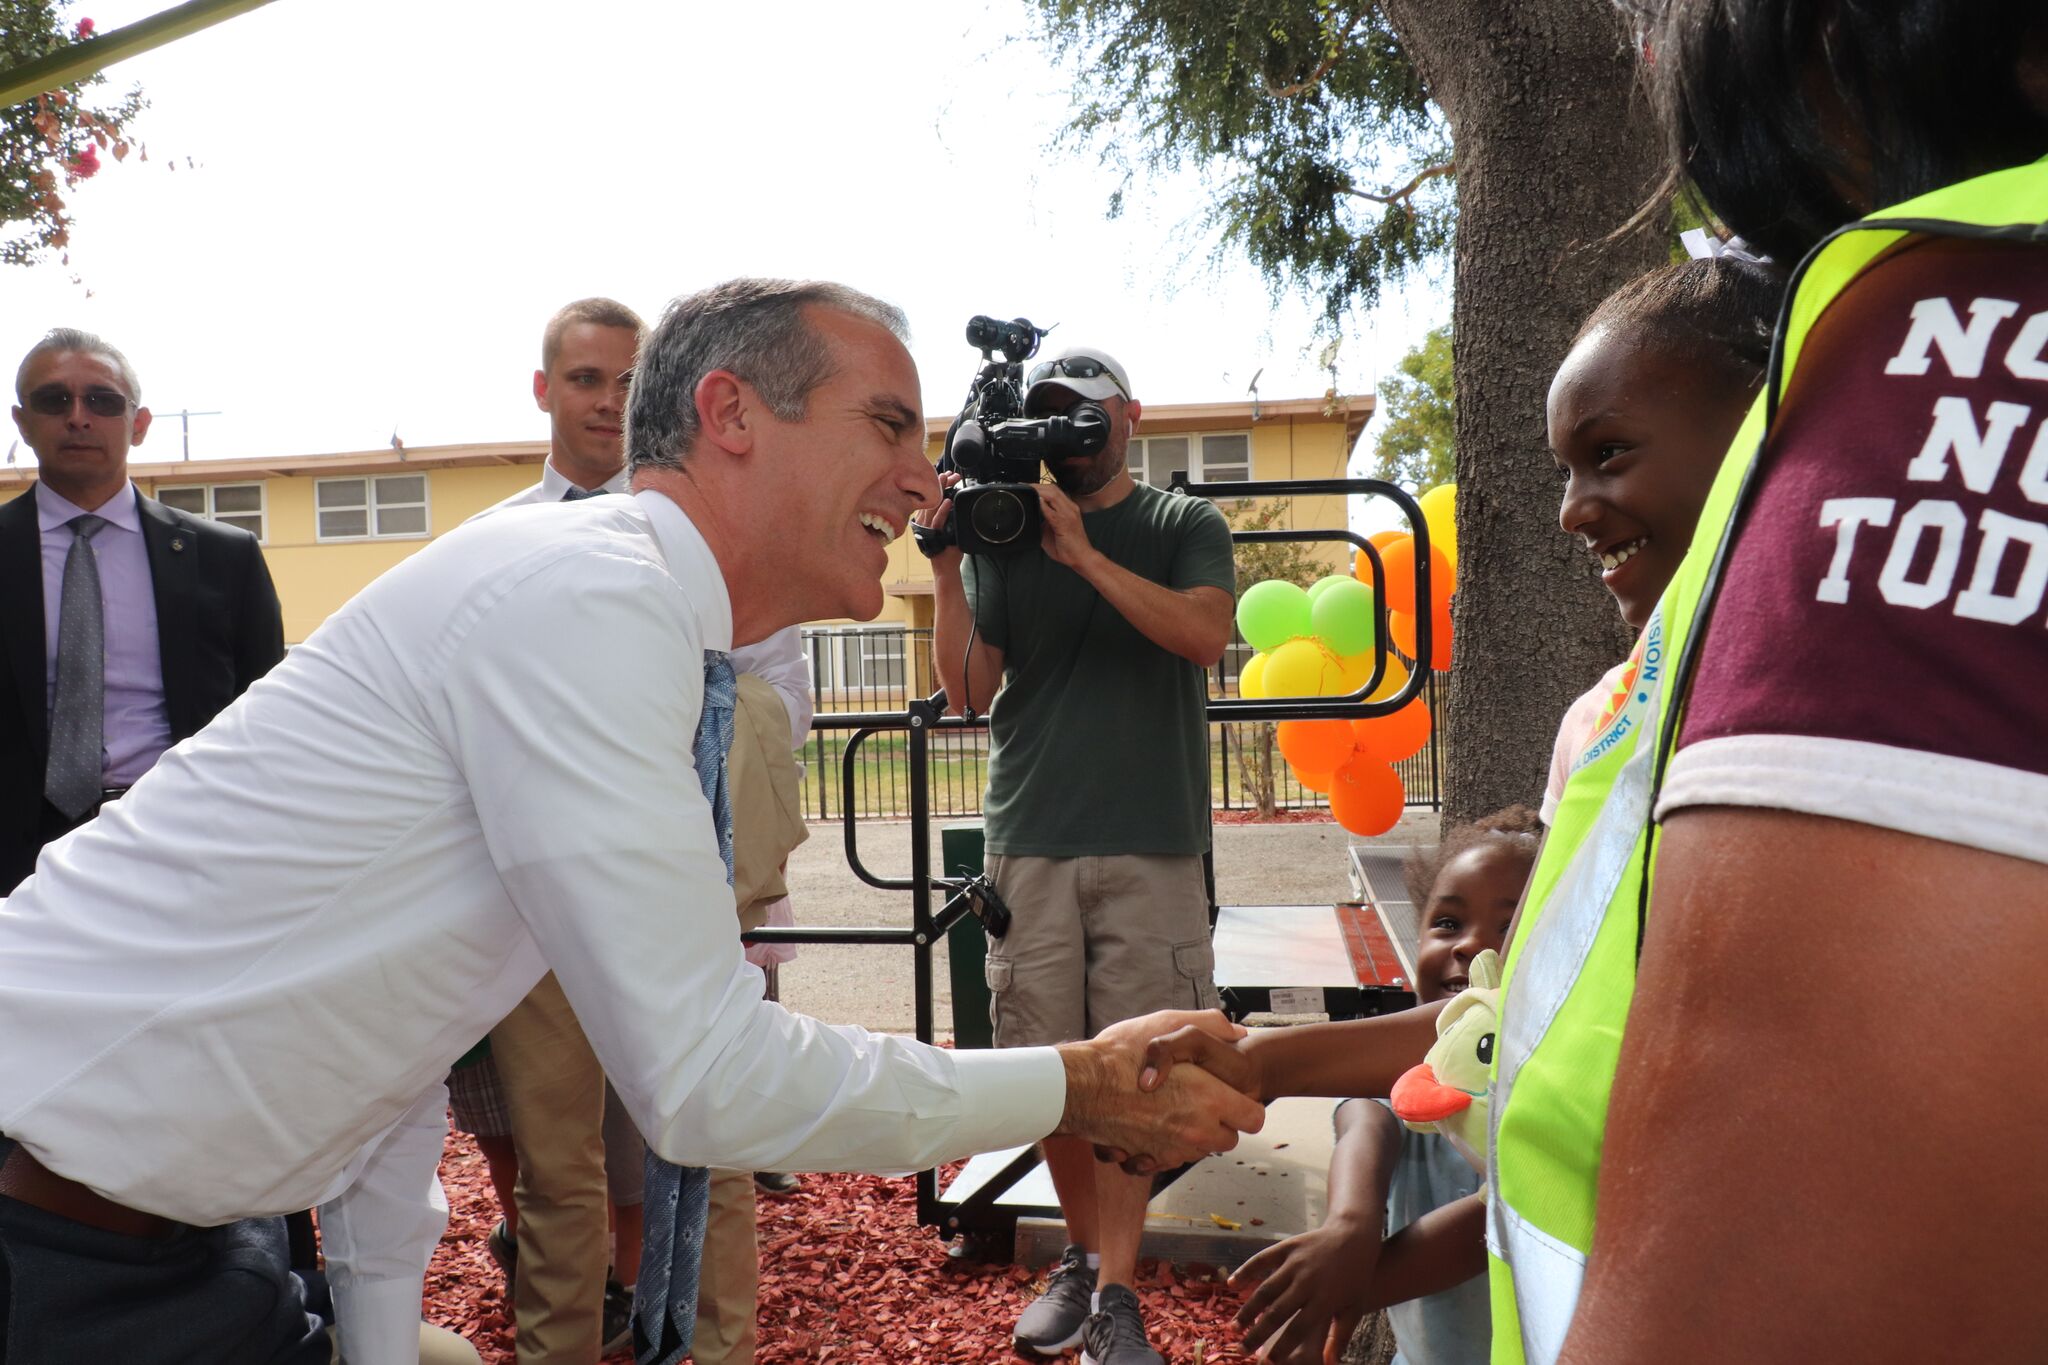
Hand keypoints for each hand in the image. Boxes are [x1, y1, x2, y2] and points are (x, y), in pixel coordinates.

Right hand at [913, 470, 963, 574]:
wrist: (945, 567)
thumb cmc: (947, 549)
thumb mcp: (947, 529)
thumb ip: (949, 516)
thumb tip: (956, 501)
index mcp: (926, 519)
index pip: (930, 498)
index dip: (937, 486)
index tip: (946, 476)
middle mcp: (924, 522)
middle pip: (930, 499)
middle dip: (939, 485)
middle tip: (948, 474)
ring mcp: (928, 528)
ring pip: (932, 507)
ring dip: (940, 492)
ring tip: (946, 481)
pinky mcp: (933, 535)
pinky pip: (937, 521)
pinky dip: (943, 510)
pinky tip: (948, 501)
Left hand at [1033, 483, 1096, 570]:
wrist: (1082, 557)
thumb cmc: (1069, 546)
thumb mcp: (1053, 529)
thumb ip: (1044, 520)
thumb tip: (1030, 516)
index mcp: (1068, 508)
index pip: (1054, 490)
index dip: (1040, 486)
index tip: (1028, 486)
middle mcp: (1070, 508)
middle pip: (1053, 489)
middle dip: (1037, 485)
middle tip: (1024, 486)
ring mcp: (1069, 514)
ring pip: (1053, 495)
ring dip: (1038, 491)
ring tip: (1027, 490)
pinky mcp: (1065, 523)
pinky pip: (1052, 511)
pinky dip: (1043, 505)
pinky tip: (1036, 501)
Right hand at [1055, 1009, 1263, 1169]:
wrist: (1080, 1086)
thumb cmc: (1122, 1055)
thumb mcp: (1169, 1024)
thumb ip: (1212, 1025)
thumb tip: (1237, 1033)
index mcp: (1210, 1100)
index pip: (1254, 1119)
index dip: (1244, 1106)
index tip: (1230, 1096)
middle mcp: (1197, 1131)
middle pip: (1228, 1140)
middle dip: (1218, 1124)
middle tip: (1197, 1101)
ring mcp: (1173, 1150)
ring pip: (1197, 1152)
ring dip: (1189, 1136)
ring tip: (1168, 1108)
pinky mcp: (1149, 1160)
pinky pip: (1167, 1160)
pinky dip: (1161, 1148)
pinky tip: (1148, 1126)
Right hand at [1230, 1219, 1381, 1364]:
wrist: (1355, 1235)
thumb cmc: (1356, 1277)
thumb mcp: (1355, 1308)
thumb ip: (1340, 1337)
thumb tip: (1329, 1364)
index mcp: (1325, 1300)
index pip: (1298, 1329)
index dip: (1282, 1347)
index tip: (1266, 1362)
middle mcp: (1307, 1282)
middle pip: (1277, 1313)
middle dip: (1257, 1334)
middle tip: (1241, 1350)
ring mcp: (1295, 1263)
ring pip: (1265, 1290)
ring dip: (1247, 1310)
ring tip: (1234, 1327)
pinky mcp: (1287, 1246)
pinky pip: (1262, 1260)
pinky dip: (1245, 1271)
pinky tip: (1231, 1284)